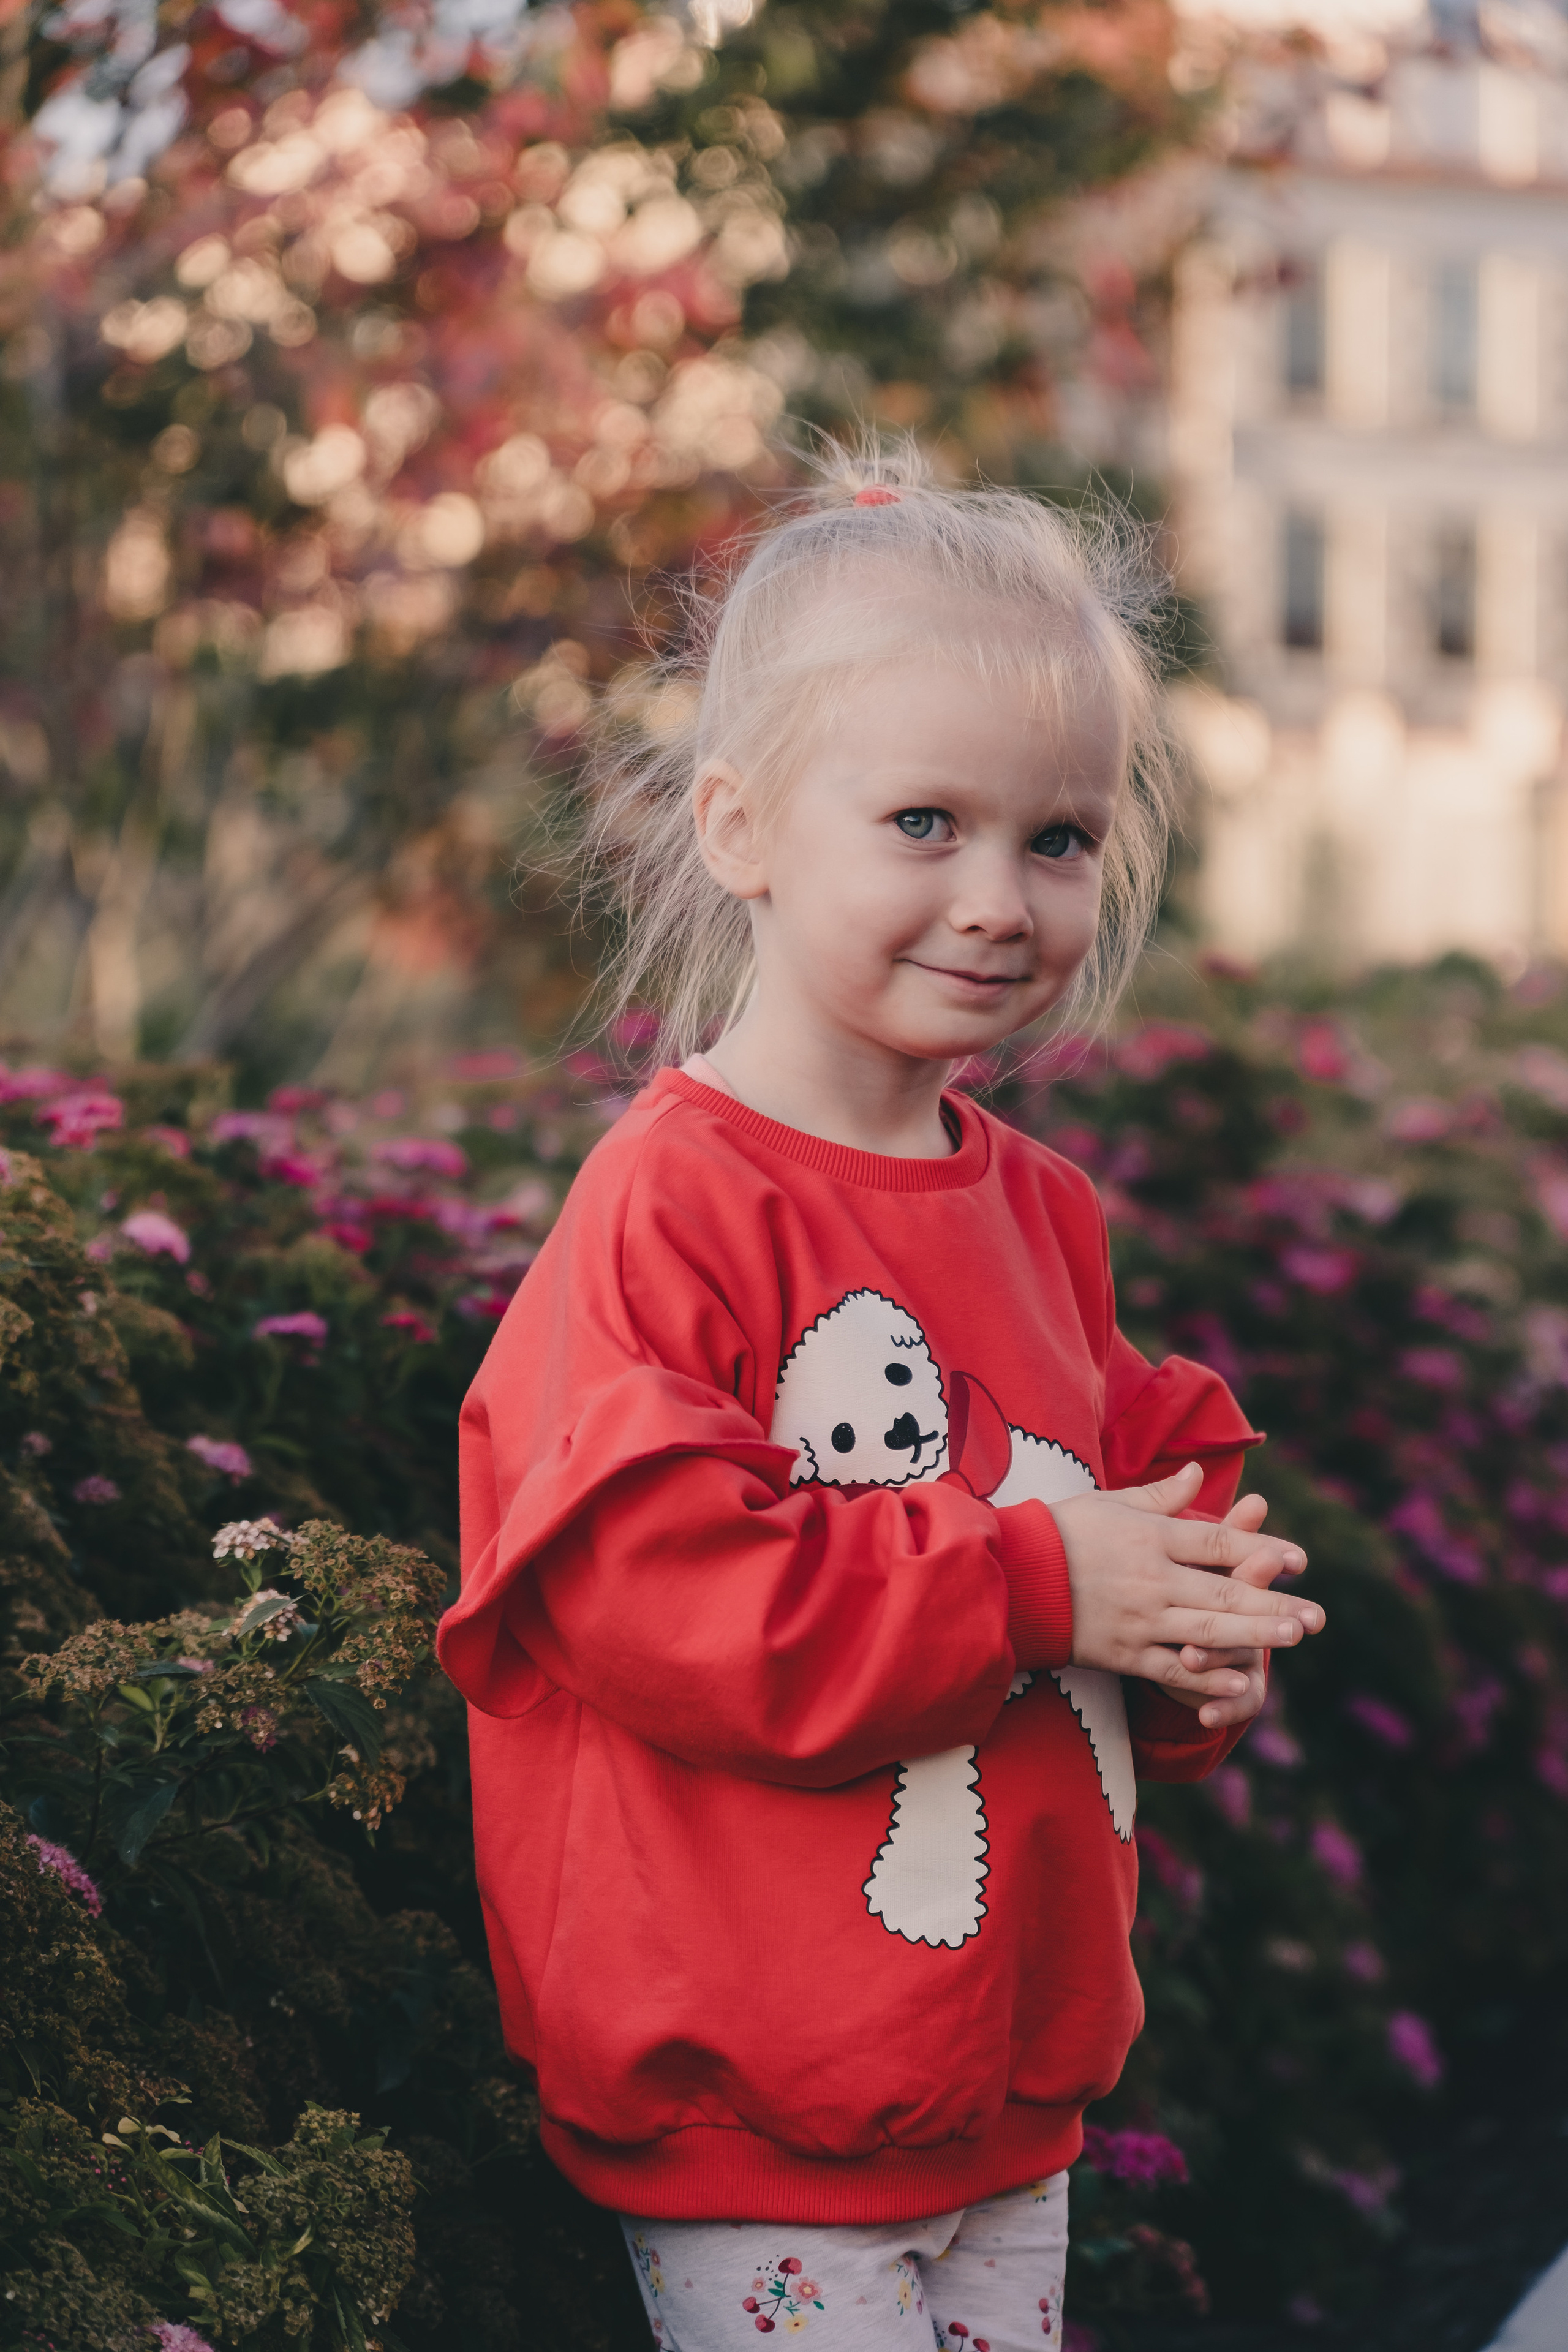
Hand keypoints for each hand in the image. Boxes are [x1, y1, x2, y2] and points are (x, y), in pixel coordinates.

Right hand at [1051, 1465, 1321, 1713]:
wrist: (1009, 1578)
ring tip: (1294, 1637)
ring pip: (1207, 1629)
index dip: (1260, 1546)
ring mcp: (1138, 1619)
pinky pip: (1171, 1668)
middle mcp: (1150, 1578)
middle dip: (1274, 1602)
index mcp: (1149, 1537)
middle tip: (1316, 1615)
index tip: (1300, 1559)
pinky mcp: (1121, 1653)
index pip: (1215, 1541)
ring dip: (1255, 1634)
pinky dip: (1207, 1673)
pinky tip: (1240, 1678)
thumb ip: (1159, 1497)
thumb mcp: (1107, 1503)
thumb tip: (1199, 1474)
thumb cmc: (1058, 1533)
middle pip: (1223, 1589)